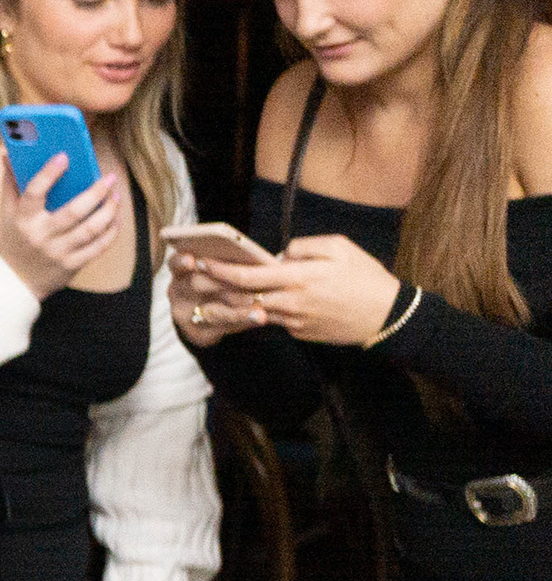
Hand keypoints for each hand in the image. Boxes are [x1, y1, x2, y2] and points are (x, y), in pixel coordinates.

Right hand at [0, 147, 125, 298]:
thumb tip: (10, 156)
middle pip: (73, 212)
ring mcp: (58, 251)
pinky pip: (97, 248)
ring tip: (115, 197)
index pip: (34, 193)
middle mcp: (41, 235)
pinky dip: (110, 233)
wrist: (16, 280)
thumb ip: (11, 185)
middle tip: (109, 178)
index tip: (64, 157)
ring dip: (108, 211)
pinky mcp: (72, 264)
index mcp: (23, 219)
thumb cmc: (15, 241)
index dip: (48, 174)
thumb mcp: (7, 214)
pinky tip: (115, 220)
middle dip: (95, 193)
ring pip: (90, 229)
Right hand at [166, 251, 267, 346]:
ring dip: (238, 309)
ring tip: (260, 308)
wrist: (215, 316)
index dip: (181, 262)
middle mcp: (179, 292)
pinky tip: (260, 317)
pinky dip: (243, 321)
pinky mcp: (198, 333)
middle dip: (224, 283)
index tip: (190, 259)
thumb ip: (227, 261)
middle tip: (247, 282)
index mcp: (181, 272)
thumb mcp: (218, 269)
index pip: (175, 264)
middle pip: (196, 285)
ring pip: (212, 311)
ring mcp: (185, 314)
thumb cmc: (221, 283)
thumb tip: (258, 253)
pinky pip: (221, 328)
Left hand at [195, 234, 402, 347]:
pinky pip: (273, 321)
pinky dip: (256, 313)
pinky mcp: (300, 333)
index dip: (220, 269)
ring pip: (252, 312)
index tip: (200, 261)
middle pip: (241, 297)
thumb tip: (279, 254)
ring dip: (228, 303)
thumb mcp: (340, 248)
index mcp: (298, 278)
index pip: (247, 276)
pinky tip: (242, 305)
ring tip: (207, 291)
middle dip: (213, 287)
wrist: (388, 317)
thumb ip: (304, 246)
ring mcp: (294, 321)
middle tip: (191, 277)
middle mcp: (291, 302)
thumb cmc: (366, 277)